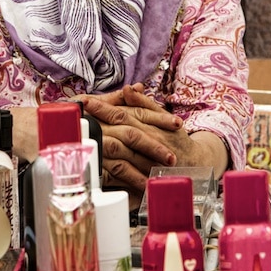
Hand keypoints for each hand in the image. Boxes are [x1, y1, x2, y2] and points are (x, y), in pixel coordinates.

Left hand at [79, 85, 228, 196]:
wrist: (195, 166)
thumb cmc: (175, 139)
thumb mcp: (163, 116)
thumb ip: (144, 102)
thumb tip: (128, 88)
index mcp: (149, 126)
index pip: (121, 114)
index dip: (101, 108)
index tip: (84, 101)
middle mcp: (147, 144)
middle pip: (116, 134)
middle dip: (94, 126)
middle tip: (75, 119)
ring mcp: (145, 164)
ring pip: (117, 157)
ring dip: (98, 150)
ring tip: (78, 142)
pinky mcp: (142, 182)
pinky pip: (122, 180)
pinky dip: (107, 176)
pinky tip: (91, 170)